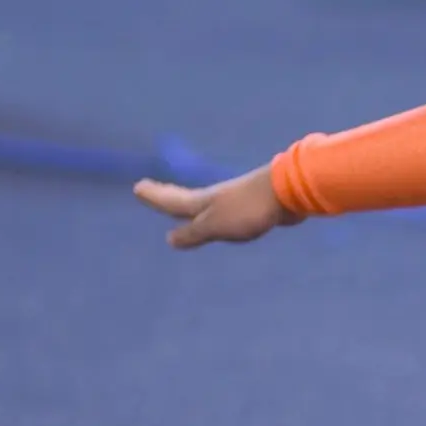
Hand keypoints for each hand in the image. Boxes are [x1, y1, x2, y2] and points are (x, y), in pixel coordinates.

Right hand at [134, 168, 300, 248]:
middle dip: (165, 194)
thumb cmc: (249, 209)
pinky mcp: (252, 206)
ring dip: (189, 204)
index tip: (137, 187)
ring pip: (205, 204)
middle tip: (149, 187)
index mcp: (203, 202)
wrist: (287, 192)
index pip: (172, 202)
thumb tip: (171, 239)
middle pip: (184, 197)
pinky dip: (215, 212)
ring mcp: (234, 201)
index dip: (155, 198)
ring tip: (182, 205)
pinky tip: (223, 216)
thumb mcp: (216, 225)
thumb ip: (194, 232)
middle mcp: (215, 198)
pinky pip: (226, 212)